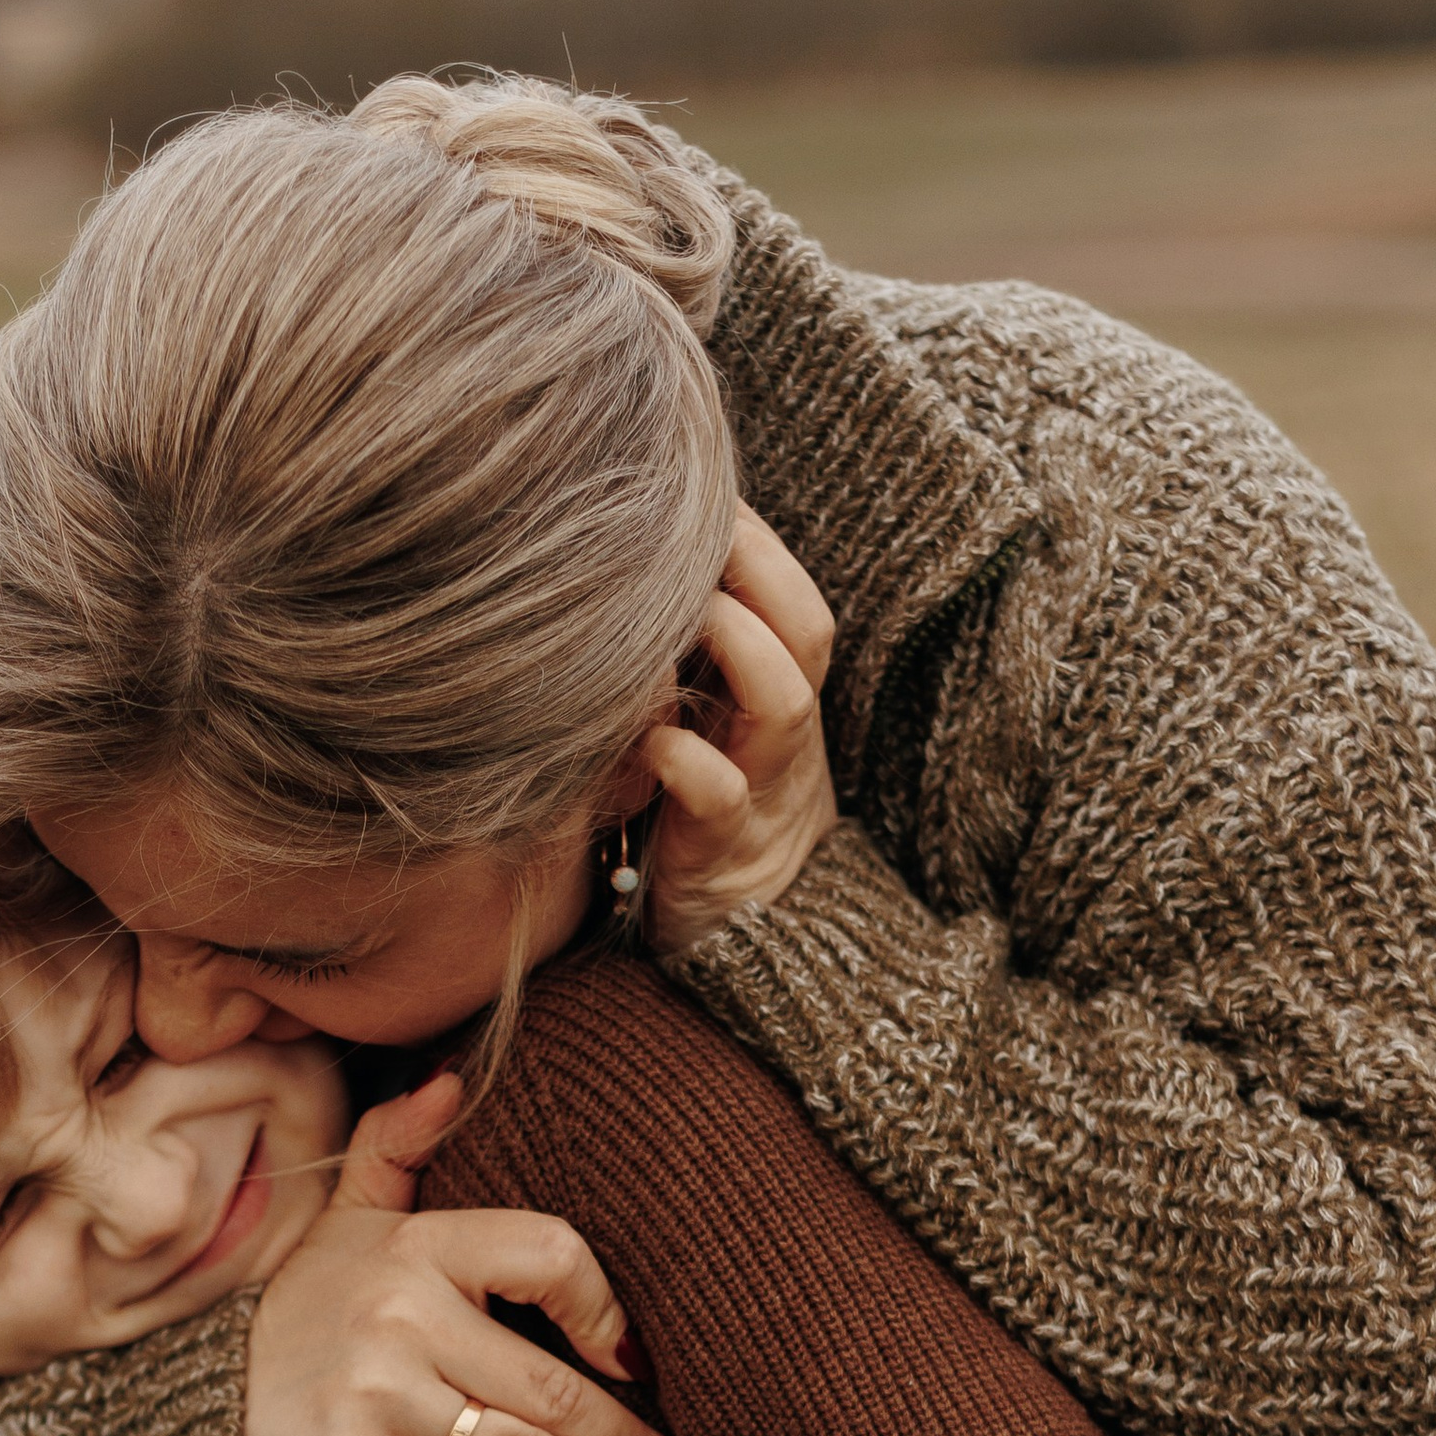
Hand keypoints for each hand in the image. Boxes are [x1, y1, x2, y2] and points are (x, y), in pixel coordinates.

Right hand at [244, 1072, 689, 1435]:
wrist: (191, 1398)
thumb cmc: (301, 1311)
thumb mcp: (345, 1221)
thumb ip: (398, 1148)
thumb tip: (452, 1081)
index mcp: (419, 1246)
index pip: (550, 1256)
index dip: (611, 1312)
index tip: (646, 1368)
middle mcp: (401, 1316)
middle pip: (554, 1388)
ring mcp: (375, 1398)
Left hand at [635, 507, 837, 959]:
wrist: (739, 942)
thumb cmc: (701, 813)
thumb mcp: (706, 725)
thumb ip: (686, 659)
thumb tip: (627, 565)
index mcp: (782, 695)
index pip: (793, 598)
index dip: (757, 544)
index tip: (698, 494)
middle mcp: (786, 735)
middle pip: (807, 630)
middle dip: (758, 571)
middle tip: (697, 531)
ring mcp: (763, 790)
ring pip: (784, 702)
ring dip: (737, 645)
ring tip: (685, 614)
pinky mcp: (722, 849)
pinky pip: (720, 795)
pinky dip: (684, 759)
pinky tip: (644, 736)